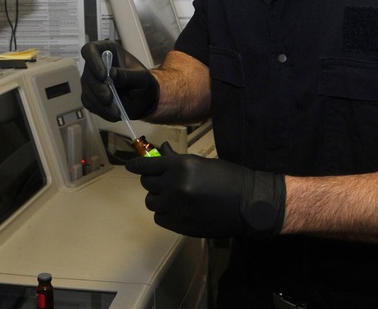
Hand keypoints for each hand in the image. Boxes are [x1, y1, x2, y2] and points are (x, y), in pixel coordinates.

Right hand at [80, 40, 158, 121]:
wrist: (143, 99)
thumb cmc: (143, 82)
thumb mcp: (142, 77)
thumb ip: (127, 75)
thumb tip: (111, 73)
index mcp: (107, 51)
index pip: (90, 50)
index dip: (93, 61)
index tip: (103, 75)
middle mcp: (95, 65)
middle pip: (87, 74)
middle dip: (98, 89)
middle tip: (109, 99)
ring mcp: (91, 81)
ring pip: (87, 91)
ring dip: (100, 103)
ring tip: (116, 111)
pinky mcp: (90, 96)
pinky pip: (89, 104)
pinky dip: (101, 111)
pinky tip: (113, 113)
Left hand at [126, 143, 285, 239]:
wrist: (248, 205)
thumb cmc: (228, 177)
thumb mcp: (202, 163)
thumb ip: (178, 160)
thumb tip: (160, 152)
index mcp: (181, 166)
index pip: (147, 165)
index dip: (136, 165)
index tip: (129, 166)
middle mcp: (174, 186)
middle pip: (147, 184)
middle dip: (152, 181)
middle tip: (160, 181)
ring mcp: (176, 207)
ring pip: (152, 202)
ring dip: (158, 197)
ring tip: (172, 196)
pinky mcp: (180, 225)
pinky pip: (160, 218)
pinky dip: (164, 213)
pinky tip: (177, 209)